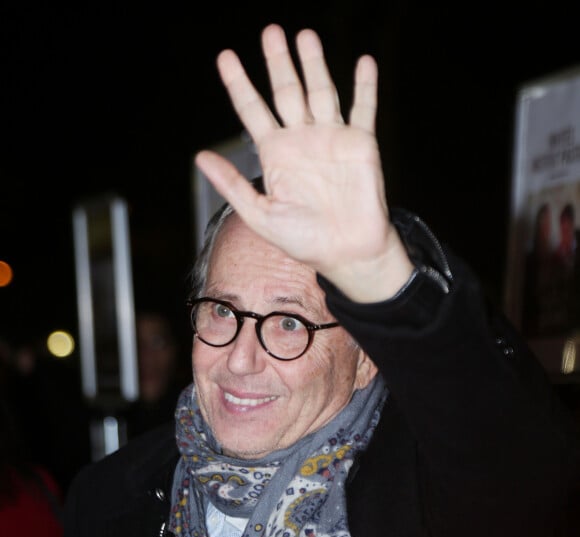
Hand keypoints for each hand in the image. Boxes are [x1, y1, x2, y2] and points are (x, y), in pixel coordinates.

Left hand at [195, 24, 413, 301]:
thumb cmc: (304, 240)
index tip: (225, 57)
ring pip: (321, 91)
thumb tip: (200, 158)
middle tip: (270, 31)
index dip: (239, 84)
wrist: (347, 252)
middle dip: (278, 62)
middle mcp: (301, 140)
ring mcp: (332, 139)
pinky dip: (365, 87)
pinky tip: (363, 62)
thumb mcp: (260, 215)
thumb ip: (232, 185)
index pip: (253, 110)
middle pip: (286, 92)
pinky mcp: (361, 144)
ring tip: (305, 35)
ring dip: (314, 63)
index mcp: (276, 155)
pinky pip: (364, 108)